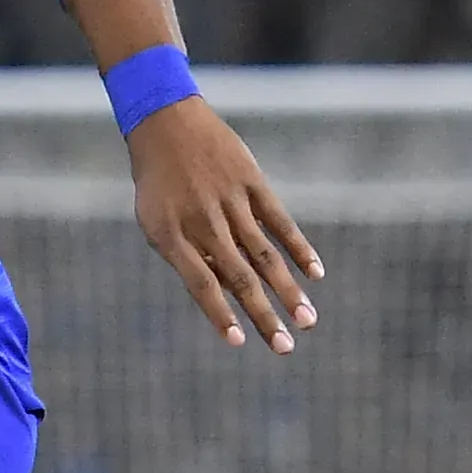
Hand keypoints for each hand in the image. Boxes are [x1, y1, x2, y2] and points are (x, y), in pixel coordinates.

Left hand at [128, 96, 320, 354]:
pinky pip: (280, 221)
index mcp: (170, 235)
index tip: (239, 341)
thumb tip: (229, 292)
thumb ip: (188, 255)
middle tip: (285, 348)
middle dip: (264, 315)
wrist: (165, 124)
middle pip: (239, 277)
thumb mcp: (156, 220)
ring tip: (307, 321)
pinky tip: (315, 274)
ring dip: (288, 290)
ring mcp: (229, 201)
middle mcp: (202, 221)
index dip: (220, 313)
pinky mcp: (252, 182)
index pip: (200, 284)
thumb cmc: (159, 183)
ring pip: (264, 254)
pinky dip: (299, 248)